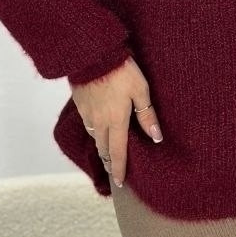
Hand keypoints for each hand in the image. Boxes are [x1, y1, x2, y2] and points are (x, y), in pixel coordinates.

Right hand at [68, 56, 162, 187]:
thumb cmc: (121, 70)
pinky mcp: (80, 103)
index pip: (117, 152)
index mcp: (116, 120)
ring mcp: (87, 113)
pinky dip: (94, 131)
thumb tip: (156, 137)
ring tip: (108, 151)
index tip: (121, 183)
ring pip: (94, 136)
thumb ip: (147, 115)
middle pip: (103, 148)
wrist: (93, 53)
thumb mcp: (141, 90)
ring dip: (101, 146)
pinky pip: (88, 123)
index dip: (120, 169)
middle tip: (115, 170)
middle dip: (109, 161)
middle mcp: (99, 121)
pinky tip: (99, 127)